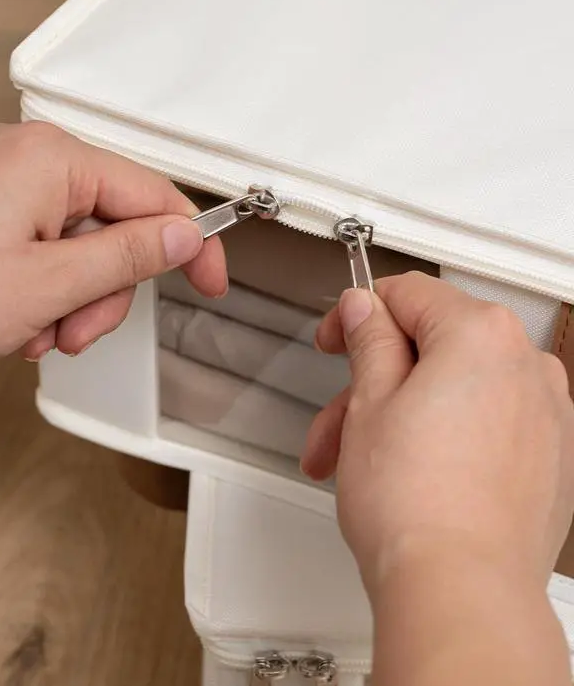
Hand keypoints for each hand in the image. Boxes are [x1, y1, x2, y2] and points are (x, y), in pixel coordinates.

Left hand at [0, 122, 225, 367]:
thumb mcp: (49, 286)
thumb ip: (128, 258)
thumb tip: (184, 237)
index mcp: (53, 160)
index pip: (155, 196)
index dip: (191, 245)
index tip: (212, 280)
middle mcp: (32, 159)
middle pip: (116, 228)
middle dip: (104, 292)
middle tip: (76, 331)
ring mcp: (7, 183)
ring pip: (82, 247)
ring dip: (72, 302)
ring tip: (35, 333)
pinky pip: (47, 248)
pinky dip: (44, 292)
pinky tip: (15, 321)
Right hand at [303, 273, 573, 590]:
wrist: (460, 592)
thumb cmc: (416, 505)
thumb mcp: (368, 402)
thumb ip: (370, 339)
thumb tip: (367, 309)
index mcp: (483, 334)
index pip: (409, 294)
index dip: (359, 313)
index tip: (338, 338)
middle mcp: (527, 366)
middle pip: (431, 348)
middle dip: (372, 382)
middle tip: (336, 419)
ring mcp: (546, 415)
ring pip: (453, 390)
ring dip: (398, 415)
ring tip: (353, 462)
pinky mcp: (549, 458)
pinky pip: (485, 424)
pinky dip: (443, 435)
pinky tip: (404, 471)